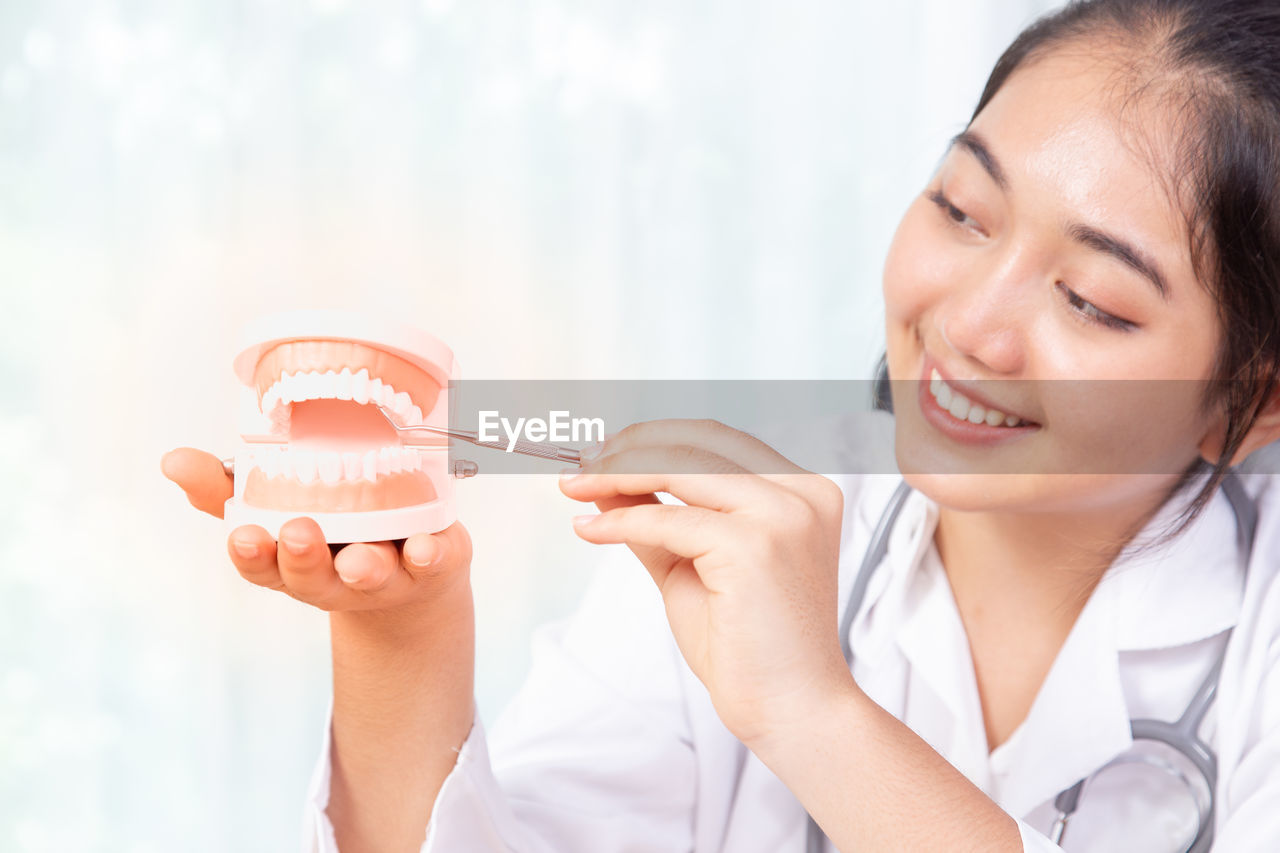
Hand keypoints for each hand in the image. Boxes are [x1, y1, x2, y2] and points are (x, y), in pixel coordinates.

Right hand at [160, 447, 471, 616]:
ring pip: (370, 575)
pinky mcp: (432, 563)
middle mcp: (335, 575)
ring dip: (363, 567)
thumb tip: (172, 461)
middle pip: (312, 577)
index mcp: (292, 561)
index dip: (251, 554)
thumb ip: (224, 487)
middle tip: (297, 533)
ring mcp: (385, 573)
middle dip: (302, 558)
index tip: (242, 535)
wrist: (413, 566)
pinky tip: (425, 546)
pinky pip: (432, 563)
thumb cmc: (333, 527)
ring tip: (358, 559)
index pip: (263, 564)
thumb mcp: (277, 505)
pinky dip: (428, 556)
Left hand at [558, 419, 852, 745]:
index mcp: (800, 491)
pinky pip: (668, 521)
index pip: (716, 441)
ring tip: (575, 486)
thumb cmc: (750, 645)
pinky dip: (620, 522)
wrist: (790, 709)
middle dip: (629, 449)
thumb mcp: (692, 563)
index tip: (604, 452)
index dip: (654, 438)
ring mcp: (783, 517)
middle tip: (581, 465)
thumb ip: (655, 516)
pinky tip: (590, 529)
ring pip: (681, 471)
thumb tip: (604, 480)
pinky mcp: (754, 547)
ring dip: (616, 474)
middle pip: (698, 444)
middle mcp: (800, 494)